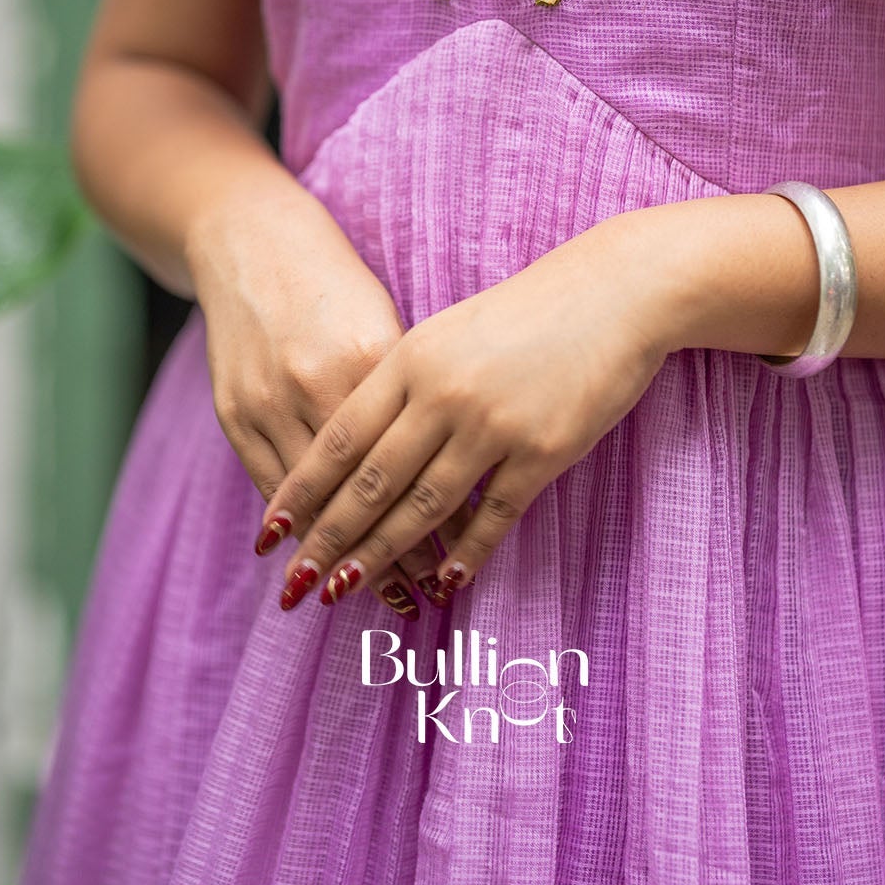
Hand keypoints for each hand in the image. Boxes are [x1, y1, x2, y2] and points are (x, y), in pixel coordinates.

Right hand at [186, 181, 468, 617]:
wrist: (254, 244)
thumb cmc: (340, 285)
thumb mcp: (387, 325)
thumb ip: (414, 388)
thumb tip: (460, 458)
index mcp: (374, 357)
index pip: (411, 454)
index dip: (433, 511)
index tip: (458, 558)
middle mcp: (318, 383)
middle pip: (361, 487)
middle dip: (389, 550)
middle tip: (417, 600)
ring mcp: (269, 400)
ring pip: (311, 499)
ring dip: (338, 550)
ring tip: (369, 594)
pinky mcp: (234, 411)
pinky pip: (269, 482)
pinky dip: (293, 523)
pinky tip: (311, 553)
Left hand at [259, 210, 674, 609]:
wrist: (613, 293)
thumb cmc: (525, 313)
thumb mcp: (447, 333)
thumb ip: (403, 382)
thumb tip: (357, 447)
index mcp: (411, 359)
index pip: (340, 439)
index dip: (302, 490)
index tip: (271, 532)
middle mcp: (442, 394)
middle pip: (370, 481)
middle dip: (328, 539)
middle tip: (296, 584)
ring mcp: (492, 425)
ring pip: (423, 506)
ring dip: (382, 556)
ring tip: (348, 592)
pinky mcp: (542, 451)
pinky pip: (493, 516)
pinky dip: (466, 554)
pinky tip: (443, 583)